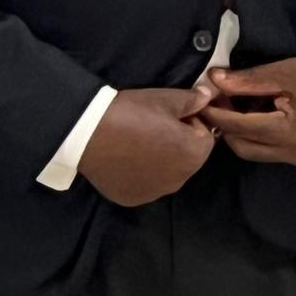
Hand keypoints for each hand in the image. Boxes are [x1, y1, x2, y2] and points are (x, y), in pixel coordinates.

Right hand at [80, 82, 218, 207]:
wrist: (86, 132)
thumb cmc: (131, 113)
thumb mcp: (165, 99)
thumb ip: (193, 100)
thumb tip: (209, 97)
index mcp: (193, 155)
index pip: (205, 137)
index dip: (190, 123)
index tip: (169, 116)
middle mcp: (179, 180)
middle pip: (188, 158)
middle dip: (178, 143)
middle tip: (152, 128)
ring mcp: (155, 192)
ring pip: (168, 173)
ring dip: (161, 160)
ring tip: (137, 142)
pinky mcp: (133, 198)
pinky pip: (146, 185)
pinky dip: (141, 174)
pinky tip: (126, 159)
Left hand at [197, 55, 295, 168]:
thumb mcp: (286, 72)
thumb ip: (248, 80)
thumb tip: (213, 79)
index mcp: (290, 133)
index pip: (239, 127)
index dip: (216, 114)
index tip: (200, 100)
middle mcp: (295, 154)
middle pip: (243, 147)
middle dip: (226, 127)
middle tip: (217, 104)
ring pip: (256, 153)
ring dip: (242, 133)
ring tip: (237, 107)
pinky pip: (273, 152)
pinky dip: (260, 137)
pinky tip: (259, 116)